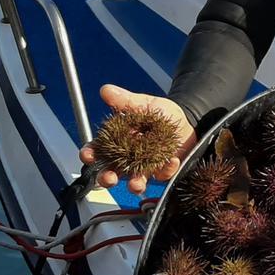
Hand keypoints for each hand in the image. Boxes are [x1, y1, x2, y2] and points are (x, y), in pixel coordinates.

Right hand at [78, 84, 195, 193]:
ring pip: (135, 182)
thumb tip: (106, 90)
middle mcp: (129, 159)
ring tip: (136, 184)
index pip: (98, 151)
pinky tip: (171, 160)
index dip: (90, 154)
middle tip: (108, 177)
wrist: (187, 120)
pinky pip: (164, 175)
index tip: (87, 155)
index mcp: (119, 143)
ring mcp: (146, 168)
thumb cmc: (161, 113)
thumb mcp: (143, 103)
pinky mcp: (164, 171)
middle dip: (107, 178)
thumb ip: (125, 101)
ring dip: (134, 185)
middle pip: (112, 173)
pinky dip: (167, 169)